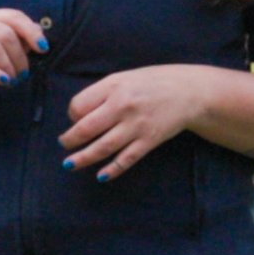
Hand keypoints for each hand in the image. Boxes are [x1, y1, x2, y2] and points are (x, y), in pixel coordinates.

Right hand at [0, 6, 47, 104]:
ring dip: (9, 67)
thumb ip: (19, 42)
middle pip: (6, 33)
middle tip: (22, 74)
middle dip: (20, 57)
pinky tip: (3, 81)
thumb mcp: (4, 55)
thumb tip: (39, 30)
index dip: (31, 32)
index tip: (43, 49)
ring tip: (12, 80)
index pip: (14, 16)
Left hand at [60, 65, 219, 180]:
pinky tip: (100, 176)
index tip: (75, 119)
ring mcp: (136, 126)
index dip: (72, 115)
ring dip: (83, 158)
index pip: (79, 105)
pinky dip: (112, 170)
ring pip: (103, 147)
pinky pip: (126, 160)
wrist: (189, 92)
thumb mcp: (125, 78)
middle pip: (87, 129)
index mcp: (114, 86)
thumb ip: (104, 93)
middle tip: (64, 145)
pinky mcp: (148, 141)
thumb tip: (80, 115)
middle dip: (71, 140)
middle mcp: (123, 106)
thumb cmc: (154, 82)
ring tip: (69, 164)